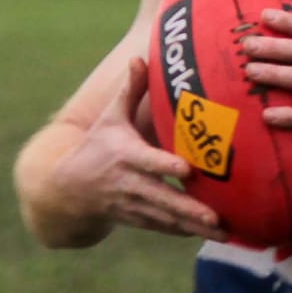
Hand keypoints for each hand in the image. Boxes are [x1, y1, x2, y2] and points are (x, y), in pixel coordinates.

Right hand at [52, 57, 221, 239]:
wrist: (67, 190)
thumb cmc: (96, 146)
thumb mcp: (109, 117)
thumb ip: (129, 90)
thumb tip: (140, 57)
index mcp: (125, 155)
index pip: (148, 161)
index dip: (166, 166)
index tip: (187, 170)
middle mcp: (129, 183)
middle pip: (162, 198)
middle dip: (189, 209)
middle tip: (215, 217)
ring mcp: (133, 205)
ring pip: (166, 218)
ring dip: (194, 227)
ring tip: (223, 233)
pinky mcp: (137, 219)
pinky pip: (164, 228)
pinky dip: (185, 232)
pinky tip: (210, 235)